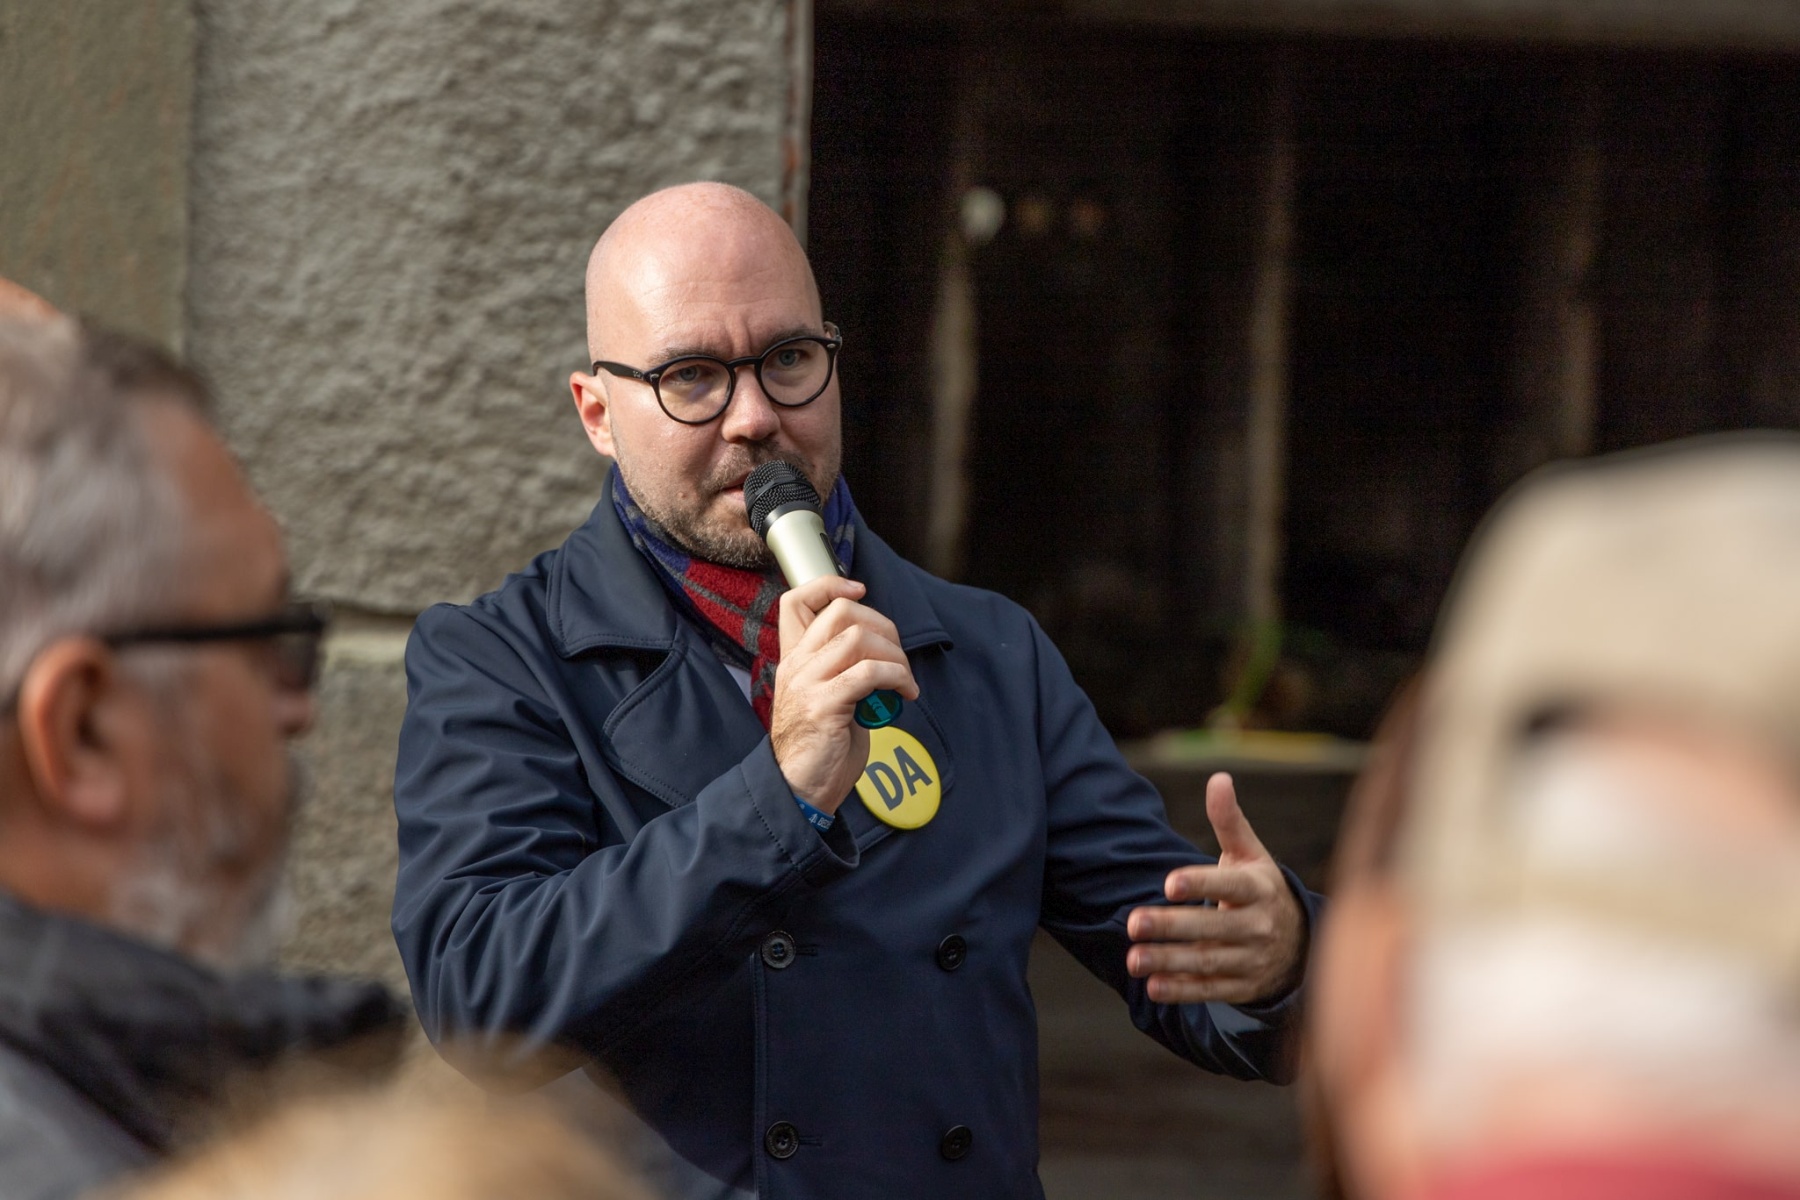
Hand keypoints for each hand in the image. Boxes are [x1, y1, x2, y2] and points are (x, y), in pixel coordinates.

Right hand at [769, 576, 918, 812]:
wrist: (799, 791)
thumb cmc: (820, 748)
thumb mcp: (825, 697)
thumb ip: (842, 669)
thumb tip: (882, 652)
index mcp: (793, 660)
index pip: (795, 601)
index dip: (830, 584)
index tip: (860, 590)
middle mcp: (796, 666)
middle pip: (840, 611)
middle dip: (882, 625)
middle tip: (898, 656)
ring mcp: (808, 684)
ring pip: (858, 638)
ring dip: (895, 655)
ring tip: (905, 680)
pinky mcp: (825, 706)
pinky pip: (870, 673)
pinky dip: (898, 678)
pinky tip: (905, 695)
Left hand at [1125, 772, 1306, 1004]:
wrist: (1301, 944)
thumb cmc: (1261, 889)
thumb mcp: (1251, 855)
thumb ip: (1229, 821)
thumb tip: (1219, 778)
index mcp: (1259, 889)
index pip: (1229, 886)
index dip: (1201, 884)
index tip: (1169, 883)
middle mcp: (1258, 926)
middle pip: (1212, 928)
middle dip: (1171, 927)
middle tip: (1132, 923)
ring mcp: (1252, 960)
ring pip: (1208, 961)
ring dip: (1169, 961)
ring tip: (1133, 959)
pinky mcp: (1243, 986)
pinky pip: (1211, 989)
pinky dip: (1183, 991)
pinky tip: (1153, 986)